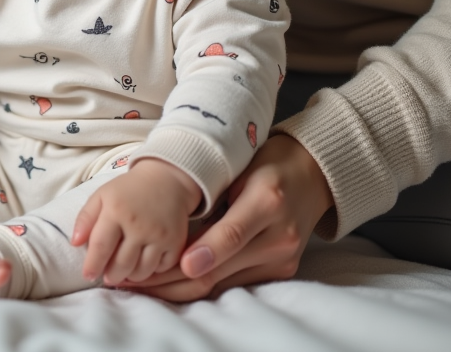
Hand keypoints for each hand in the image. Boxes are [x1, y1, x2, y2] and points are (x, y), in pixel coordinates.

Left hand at [71, 159, 201, 284]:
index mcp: (116, 211)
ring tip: (124, 272)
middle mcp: (139, 224)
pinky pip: (161, 268)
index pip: (100, 246)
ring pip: (141, 271)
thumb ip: (85, 218)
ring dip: (130, 277)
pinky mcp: (176, 242)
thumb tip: (74, 243)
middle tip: (108, 277)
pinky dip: (151, 271)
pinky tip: (144, 264)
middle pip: (121, 264)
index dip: (92, 265)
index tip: (88, 275)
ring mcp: (159, 235)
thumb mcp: (101, 196)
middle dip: (111, 276)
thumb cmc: (128, 190)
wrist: (166, 180)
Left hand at [119, 134, 333, 300]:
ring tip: (144, 284)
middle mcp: (280, 235)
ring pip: (223, 284)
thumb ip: (213, 195)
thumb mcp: (240, 168)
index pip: (231, 234)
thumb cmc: (267, 163)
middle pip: (222, 267)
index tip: (170, 261)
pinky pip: (234, 284)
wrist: (313, 175)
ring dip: (181, 287)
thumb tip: (173, 225)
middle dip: (174, 277)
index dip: (200, 251)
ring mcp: (283, 258)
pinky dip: (202, 285)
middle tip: (137, 278)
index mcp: (268, 200)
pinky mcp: (281, 271)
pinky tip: (171, 284)